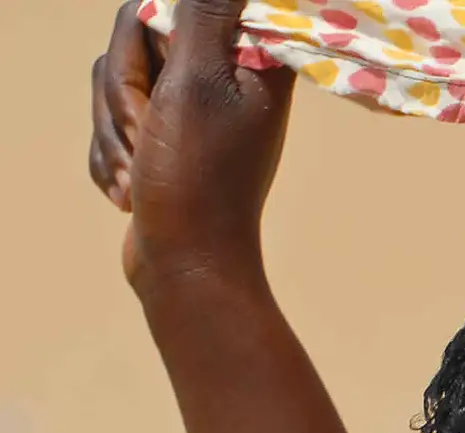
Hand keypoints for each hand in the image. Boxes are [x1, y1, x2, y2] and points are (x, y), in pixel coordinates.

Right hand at [90, 0, 293, 290]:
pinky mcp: (160, 139)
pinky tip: (129, 193)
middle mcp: (222, 81)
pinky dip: (110, 159)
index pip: (167, 9)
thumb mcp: (198, 83)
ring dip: (114, 134)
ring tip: (138, 174)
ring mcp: (188, 112)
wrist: (186, 265)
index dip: (149, 46)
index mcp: (247, 61)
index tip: (165, 88)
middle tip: (148, 136)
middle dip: (124, 96)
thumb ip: (203, 15)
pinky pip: (107, 124)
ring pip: (113, 84)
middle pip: (134, 44)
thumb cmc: (198, 178)